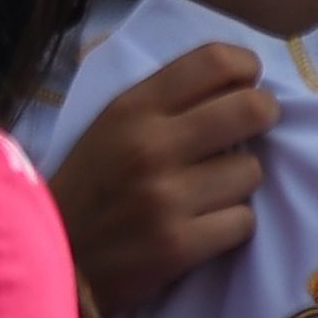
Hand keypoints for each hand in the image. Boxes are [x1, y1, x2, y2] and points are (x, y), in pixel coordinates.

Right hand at [45, 42, 274, 312]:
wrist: (55, 256)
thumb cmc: (89, 185)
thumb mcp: (109, 126)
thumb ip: (162, 102)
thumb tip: (233, 82)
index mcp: (130, 108)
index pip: (212, 61)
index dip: (245, 66)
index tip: (248, 82)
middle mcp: (151, 145)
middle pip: (251, 109)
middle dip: (262, 117)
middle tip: (249, 131)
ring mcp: (167, 196)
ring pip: (251, 172)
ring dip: (237, 183)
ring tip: (207, 191)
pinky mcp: (180, 243)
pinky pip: (243, 221)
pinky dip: (229, 225)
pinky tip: (201, 226)